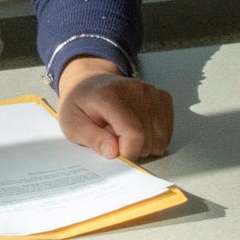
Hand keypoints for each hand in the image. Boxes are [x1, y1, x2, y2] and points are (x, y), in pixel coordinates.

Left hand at [55, 57, 174, 161]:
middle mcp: (135, 90)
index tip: (116, 156)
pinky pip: (167, 130)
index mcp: (110, 96)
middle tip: (114, 139)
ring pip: (160, 137)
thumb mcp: (73, 125)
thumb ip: (92, 139)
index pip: (134, 133)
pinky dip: (154, 137)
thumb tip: (113, 152)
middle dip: (133, 149)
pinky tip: (138, 129)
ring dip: (144, 144)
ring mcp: (151, 91)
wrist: (89, 83)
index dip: (128, 153)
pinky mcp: (161, 96)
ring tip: (124, 133)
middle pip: (149, 138)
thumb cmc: (80, 105)